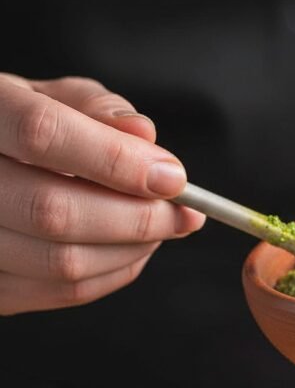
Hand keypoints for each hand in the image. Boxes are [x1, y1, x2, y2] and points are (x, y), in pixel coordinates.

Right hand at [0, 74, 202, 314]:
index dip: (115, 159)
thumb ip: (95, 107)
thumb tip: (145, 137)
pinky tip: (132, 248)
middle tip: (185, 212)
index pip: (42, 135)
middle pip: (53, 211)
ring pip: (62, 262)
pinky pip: (62, 292)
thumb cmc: (14, 126)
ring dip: (132, 250)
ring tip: (162, 227)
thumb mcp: (45, 96)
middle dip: (137, 217)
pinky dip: (114, 272)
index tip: (172, 176)